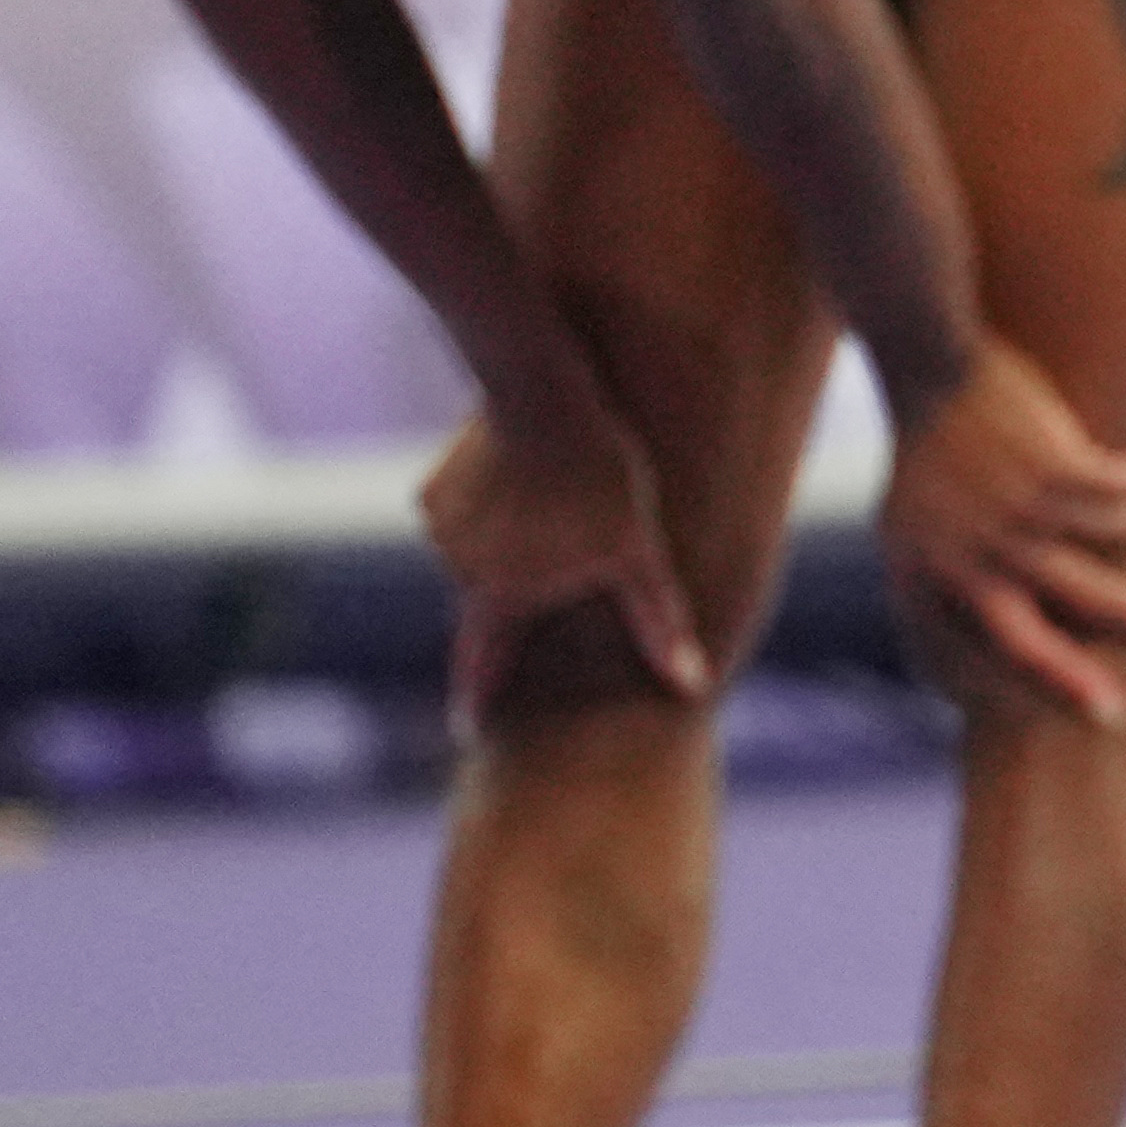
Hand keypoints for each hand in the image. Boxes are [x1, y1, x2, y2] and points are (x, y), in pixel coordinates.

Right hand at [418, 403, 709, 713]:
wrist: (544, 395)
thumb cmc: (600, 478)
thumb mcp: (638, 553)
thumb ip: (658, 623)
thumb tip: (693, 688)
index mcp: (502, 600)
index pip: (482, 666)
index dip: (478, 699)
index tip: (470, 731)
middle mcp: (460, 575)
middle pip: (494, 594)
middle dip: (521, 579)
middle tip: (561, 534)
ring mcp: (439, 531)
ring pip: (481, 548)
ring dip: (508, 534)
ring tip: (549, 494)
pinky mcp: (432, 490)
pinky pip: (465, 507)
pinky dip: (490, 498)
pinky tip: (522, 467)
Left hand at [879, 335, 1125, 730]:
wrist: (927, 361)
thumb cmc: (927, 452)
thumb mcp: (908, 526)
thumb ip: (946, 580)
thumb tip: (989, 635)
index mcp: (921, 579)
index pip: (956, 663)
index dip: (1003, 692)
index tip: (1062, 706)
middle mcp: (963, 559)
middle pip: (1026, 643)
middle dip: (1077, 684)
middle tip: (1120, 717)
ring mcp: (1006, 516)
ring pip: (1090, 577)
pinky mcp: (1047, 468)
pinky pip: (1112, 501)